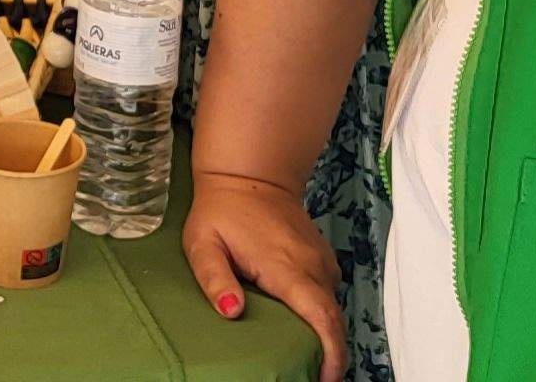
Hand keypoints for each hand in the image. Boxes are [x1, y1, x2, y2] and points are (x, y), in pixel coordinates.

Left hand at [180, 170, 344, 381]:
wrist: (250, 174)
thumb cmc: (222, 210)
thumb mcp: (203, 243)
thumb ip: (215, 279)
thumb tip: (232, 312)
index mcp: (286, 266)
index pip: (322, 316)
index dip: (331, 353)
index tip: (326, 378)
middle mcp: (312, 265)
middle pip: (332, 320)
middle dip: (329, 355)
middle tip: (310, 377)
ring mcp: (321, 261)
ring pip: (332, 309)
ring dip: (324, 336)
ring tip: (304, 360)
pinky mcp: (322, 260)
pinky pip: (327, 296)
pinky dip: (320, 317)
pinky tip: (301, 328)